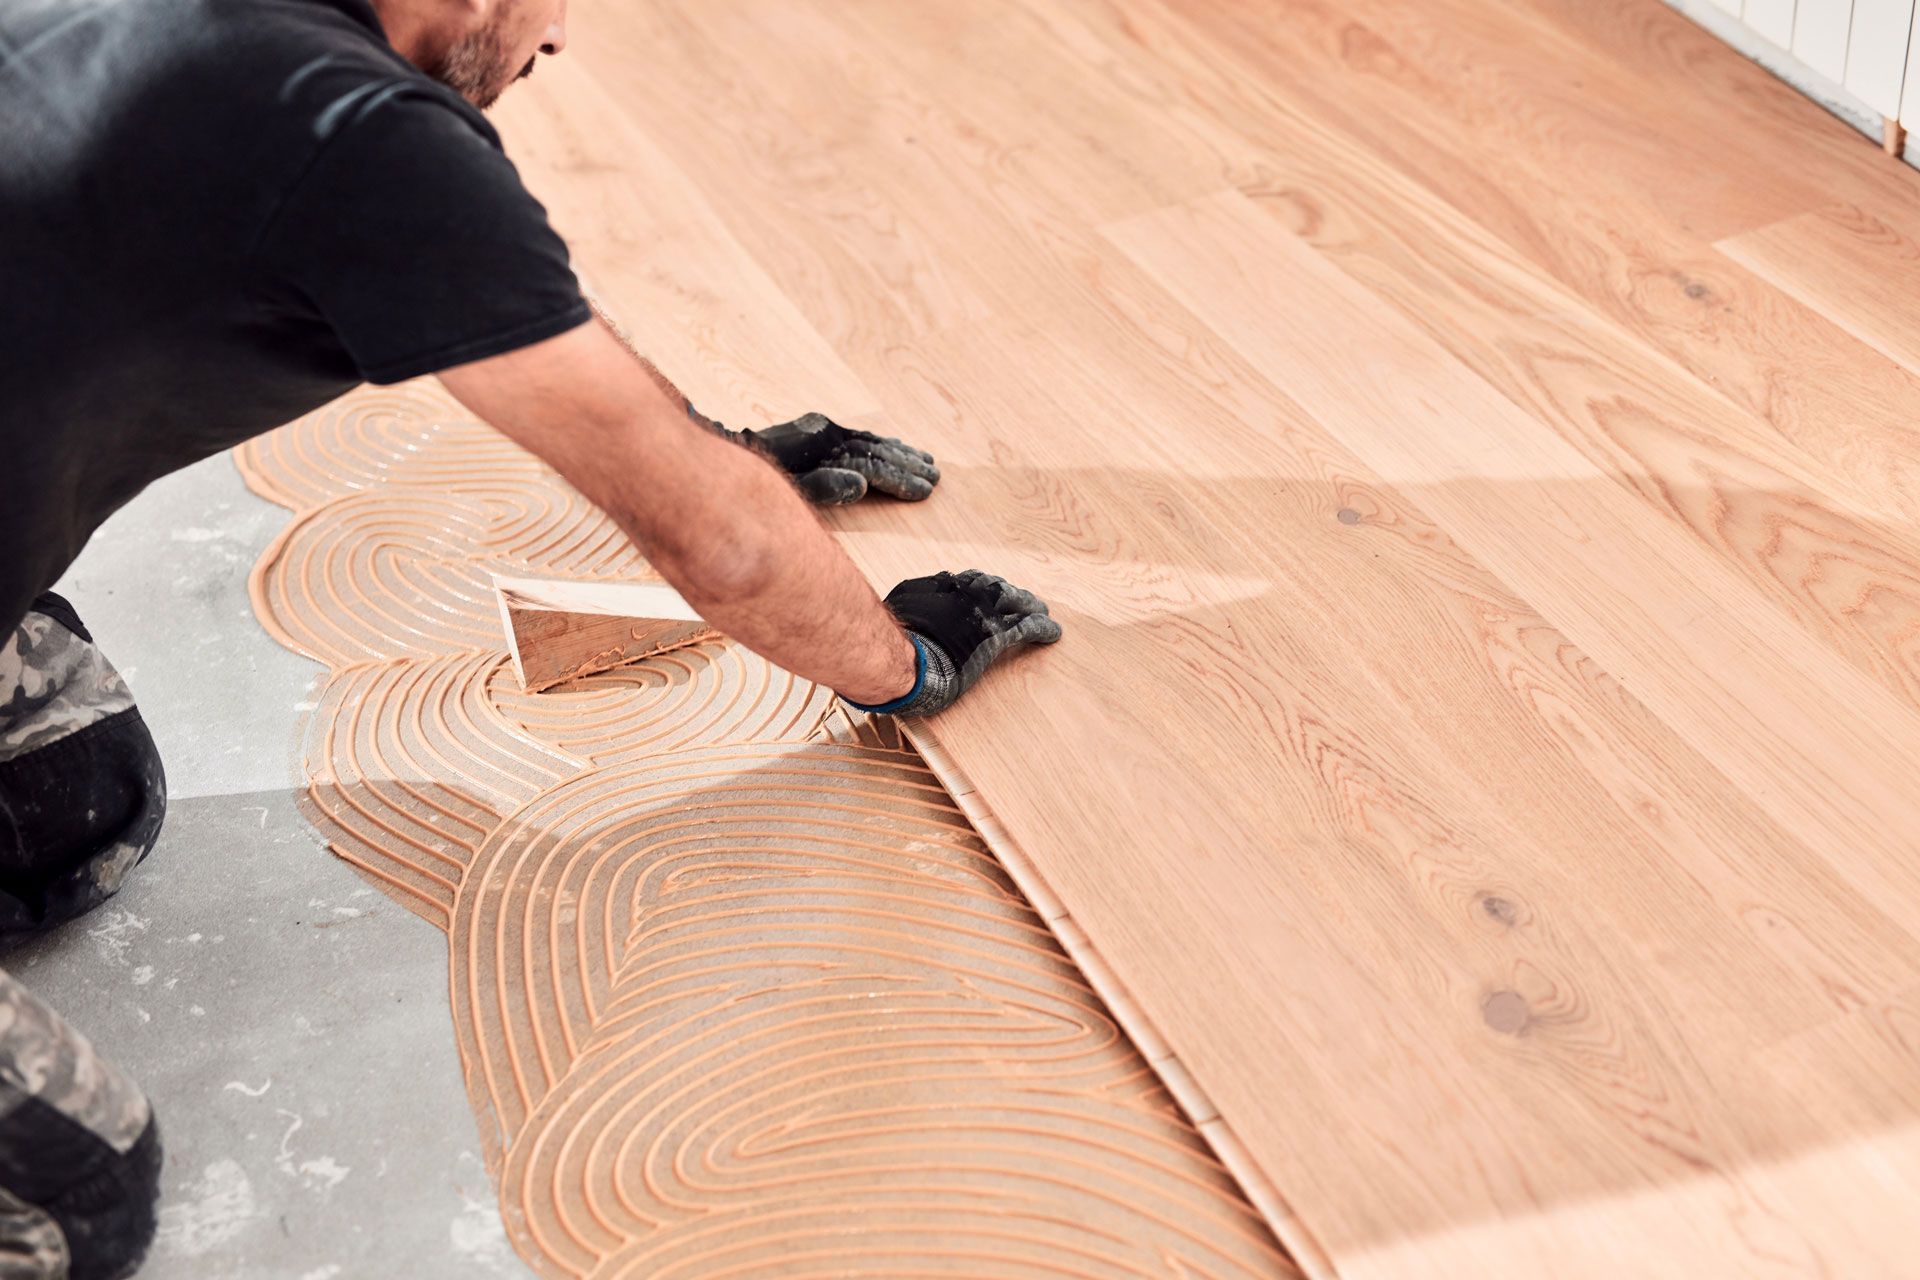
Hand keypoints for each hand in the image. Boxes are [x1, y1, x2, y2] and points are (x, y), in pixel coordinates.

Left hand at [737, 413, 941, 505]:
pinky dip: (880, 443)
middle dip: (907, 465)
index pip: (872, 464)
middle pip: (876, 450)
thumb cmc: (754, 480)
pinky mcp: (817, 431)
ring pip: (870, 441)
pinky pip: (857, 437)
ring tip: (927, 463)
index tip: (925, 491)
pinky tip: (895, 446)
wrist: (723, 451)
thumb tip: (861, 484)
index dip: (900, 479)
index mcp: (824, 443)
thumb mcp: (787, 486)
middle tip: (936, 478)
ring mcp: (823, 430)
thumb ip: (823, 486)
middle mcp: (827, 431)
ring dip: (900, 453)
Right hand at [849, 571, 1062, 715]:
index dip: (982, 588)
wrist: (904, 660)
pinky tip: (1054, 633)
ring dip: (1030, 607)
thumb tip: (898, 611)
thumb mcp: (897, 612)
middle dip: (1010, 594)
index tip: (988, 592)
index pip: (969, 582)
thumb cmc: (892, 641)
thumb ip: (908, 606)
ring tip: (1042, 611)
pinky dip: (1042, 629)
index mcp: (942, 586)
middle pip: (996, 587)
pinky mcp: (997, 636)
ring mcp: (983, 613)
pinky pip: (1026, 628)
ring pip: (1016, 604)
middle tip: (1023, 599)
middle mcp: (966, 593)